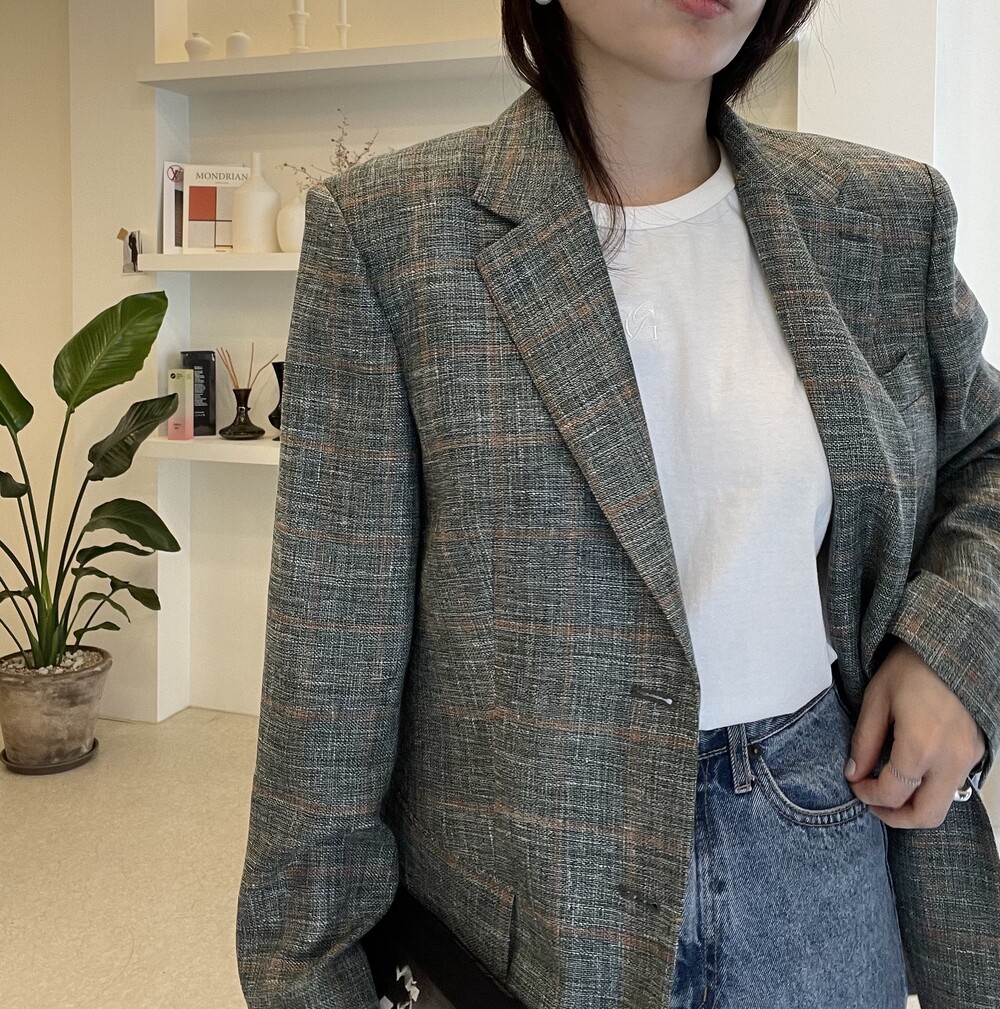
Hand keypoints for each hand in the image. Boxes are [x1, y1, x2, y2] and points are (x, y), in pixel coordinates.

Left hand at [843, 639, 986, 827]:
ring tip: (889, 789)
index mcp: (921, 746)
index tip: (854, 784)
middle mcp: (950, 759)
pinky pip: (953, 785)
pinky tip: (910, 771)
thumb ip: (864, 742)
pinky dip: (930, 788)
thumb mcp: (876, 700)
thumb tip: (854, 773)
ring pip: (944, 805)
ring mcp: (968, 758)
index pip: (893, 793)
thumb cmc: (910, 668)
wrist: (951, 648)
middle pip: (927, 815)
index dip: (868, 795)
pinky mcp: (976, 752)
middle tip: (872, 802)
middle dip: (895, 817)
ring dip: (915, 805)